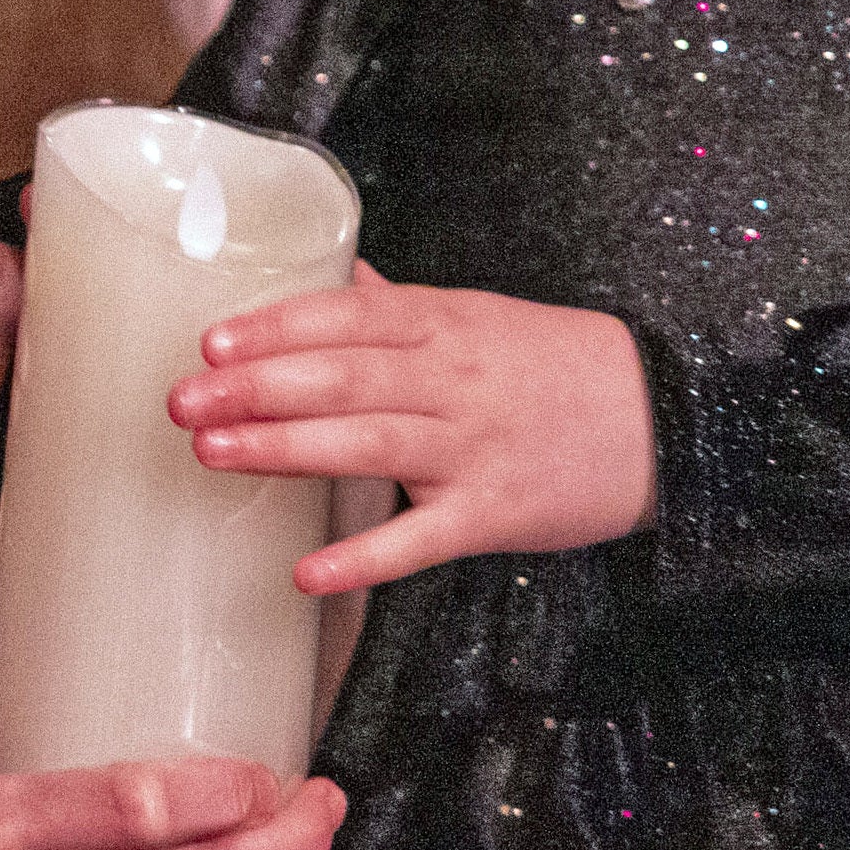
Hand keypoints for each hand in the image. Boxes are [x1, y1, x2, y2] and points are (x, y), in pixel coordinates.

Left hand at [171, 263, 656, 594]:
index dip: (277, 327)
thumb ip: (401, 306)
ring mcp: (473, 450)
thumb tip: (328, 276)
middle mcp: (455, 381)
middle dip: (256, 387)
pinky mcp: (493, 515)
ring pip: (369, 444)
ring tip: (211, 452)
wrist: (666, 421)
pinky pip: (421, 540)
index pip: (348, 316)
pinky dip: (365, 559)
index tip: (212, 341)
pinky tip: (307, 573)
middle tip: (183, 400)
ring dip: (284, 448)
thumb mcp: (481, 316)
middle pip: (344, 377)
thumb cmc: (560, 366)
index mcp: (446, 325)